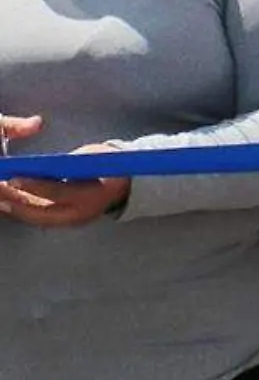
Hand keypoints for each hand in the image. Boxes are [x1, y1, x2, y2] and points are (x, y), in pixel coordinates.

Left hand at [0, 135, 130, 227]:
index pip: (59, 192)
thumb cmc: (108, 164)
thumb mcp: (93, 157)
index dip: (35, 184)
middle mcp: (82, 213)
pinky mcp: (64, 222)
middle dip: (15, 202)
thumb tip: (38, 168)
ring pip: (36, 217)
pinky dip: (21, 210)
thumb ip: (67, 165)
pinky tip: (7, 203)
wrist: (126, 184)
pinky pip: (38, 217)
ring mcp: (72, 221)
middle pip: (41, 212)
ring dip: (14, 208)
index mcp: (94, 193)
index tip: (15, 177)